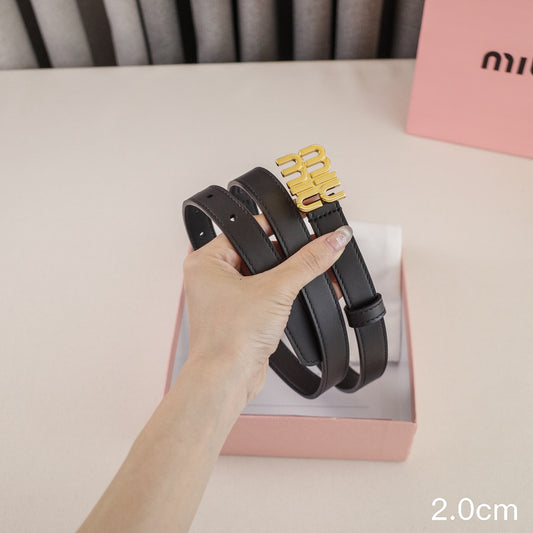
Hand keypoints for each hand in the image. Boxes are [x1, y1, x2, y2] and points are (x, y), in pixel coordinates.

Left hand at [183, 215, 352, 402]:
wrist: (228, 379)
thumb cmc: (230, 338)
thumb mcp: (276, 290)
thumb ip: (308, 262)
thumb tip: (332, 241)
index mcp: (206, 261)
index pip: (247, 231)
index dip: (276, 227)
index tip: (301, 224)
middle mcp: (212, 277)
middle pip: (259, 253)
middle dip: (289, 256)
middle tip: (312, 251)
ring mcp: (226, 297)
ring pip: (265, 275)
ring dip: (291, 276)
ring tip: (314, 273)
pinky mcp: (240, 314)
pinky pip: (266, 294)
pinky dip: (286, 294)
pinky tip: (307, 292)